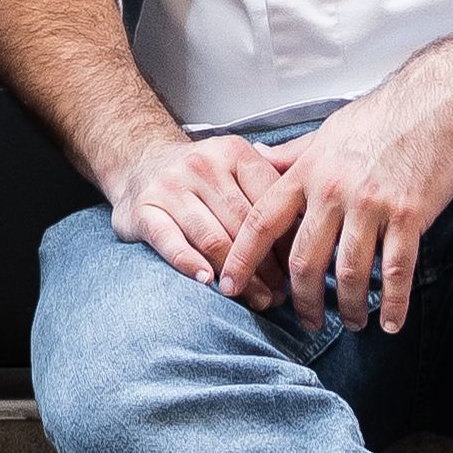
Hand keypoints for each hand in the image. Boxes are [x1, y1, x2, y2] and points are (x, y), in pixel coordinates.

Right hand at [106, 128, 301, 289]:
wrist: (141, 160)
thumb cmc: (201, 176)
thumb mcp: (237, 167)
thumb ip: (270, 189)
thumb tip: (312, 230)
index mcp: (232, 152)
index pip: (268, 201)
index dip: (285, 241)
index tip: (297, 270)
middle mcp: (201, 165)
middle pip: (242, 224)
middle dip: (265, 266)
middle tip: (280, 295)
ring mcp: (170, 186)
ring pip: (212, 238)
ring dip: (237, 275)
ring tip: (256, 299)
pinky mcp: (144, 209)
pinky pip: (170, 241)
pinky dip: (190, 264)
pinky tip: (208, 282)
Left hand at [233, 70, 452, 341]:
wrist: (433, 102)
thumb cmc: (379, 118)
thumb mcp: (324, 132)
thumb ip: (291, 154)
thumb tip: (257, 158)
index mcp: (309, 172)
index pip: (264, 221)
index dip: (243, 257)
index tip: (230, 286)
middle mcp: (334, 190)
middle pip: (304, 259)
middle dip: (302, 299)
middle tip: (307, 321)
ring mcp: (371, 204)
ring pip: (348, 272)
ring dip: (347, 307)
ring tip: (352, 323)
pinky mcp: (408, 214)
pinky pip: (396, 269)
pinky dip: (392, 302)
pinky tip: (390, 321)